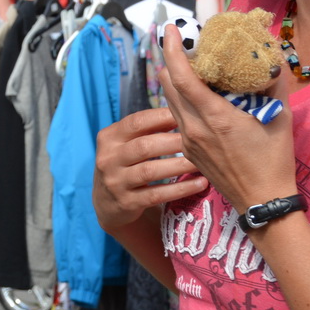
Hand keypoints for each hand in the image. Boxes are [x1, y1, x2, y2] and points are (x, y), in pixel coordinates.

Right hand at [93, 108, 209, 230]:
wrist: (107, 203)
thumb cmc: (125, 164)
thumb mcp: (126, 144)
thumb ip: (146, 128)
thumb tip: (180, 106)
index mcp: (109, 137)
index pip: (135, 122)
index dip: (161, 117)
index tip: (187, 114)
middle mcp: (108, 158)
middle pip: (143, 146)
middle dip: (173, 142)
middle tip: (199, 139)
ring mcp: (115, 182)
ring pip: (149, 171)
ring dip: (179, 166)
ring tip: (202, 162)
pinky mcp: (126, 203)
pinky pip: (157, 194)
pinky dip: (180, 189)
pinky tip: (200, 183)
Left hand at [160, 25, 296, 215]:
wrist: (263, 202)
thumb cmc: (274, 160)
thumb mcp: (279, 119)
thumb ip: (273, 86)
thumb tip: (271, 58)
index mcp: (215, 117)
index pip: (182, 77)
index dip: (172, 50)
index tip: (169, 29)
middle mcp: (194, 127)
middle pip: (169, 84)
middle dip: (171, 59)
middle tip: (183, 42)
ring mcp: (187, 140)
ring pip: (170, 101)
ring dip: (175, 80)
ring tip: (190, 65)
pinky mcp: (187, 150)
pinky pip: (177, 117)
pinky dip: (181, 100)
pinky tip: (196, 95)